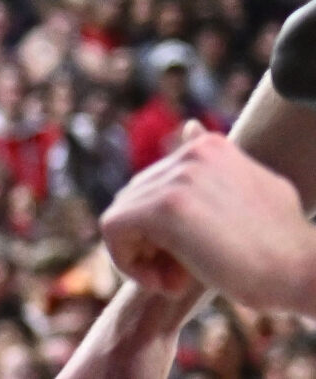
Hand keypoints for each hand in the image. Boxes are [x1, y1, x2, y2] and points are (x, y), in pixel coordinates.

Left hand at [102, 126, 315, 312]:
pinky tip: (164, 284)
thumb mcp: (255, 188)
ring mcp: (177, 177)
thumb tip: (188, 127)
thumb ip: (218, 167)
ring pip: (123, 215)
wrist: (306, 274)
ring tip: (176, 281)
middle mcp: (190, 154)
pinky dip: (126, 261)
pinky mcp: (163, 208)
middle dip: (150, 241)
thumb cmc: (284, 247)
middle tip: (179, 275)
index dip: (164, 228)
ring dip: (142, 255)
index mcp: (209, 147)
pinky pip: (114, 229)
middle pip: (136, 199)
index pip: (156, 186)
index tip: (191, 257)